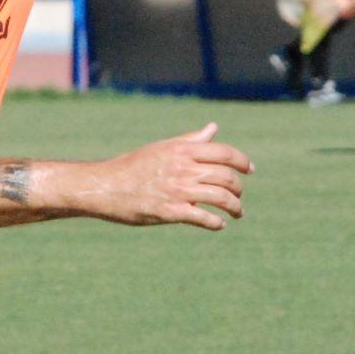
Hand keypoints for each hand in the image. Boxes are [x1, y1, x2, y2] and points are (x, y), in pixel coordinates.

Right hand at [77, 122, 251, 230]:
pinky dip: (216, 223)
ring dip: (234, 207)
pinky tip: (218, 224)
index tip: (250, 170)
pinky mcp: (170, 211)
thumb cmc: (133, 166)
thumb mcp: (162, 148)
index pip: (224, 153)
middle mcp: (183, 168)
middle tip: (239, 197)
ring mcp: (178, 190)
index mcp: (182, 150)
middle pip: (226, 176)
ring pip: (221, 198)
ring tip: (237, 213)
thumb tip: (213, 128)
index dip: (242, 161)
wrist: (105, 186)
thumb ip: (191, 140)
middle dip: (238, 189)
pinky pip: (203, 218)